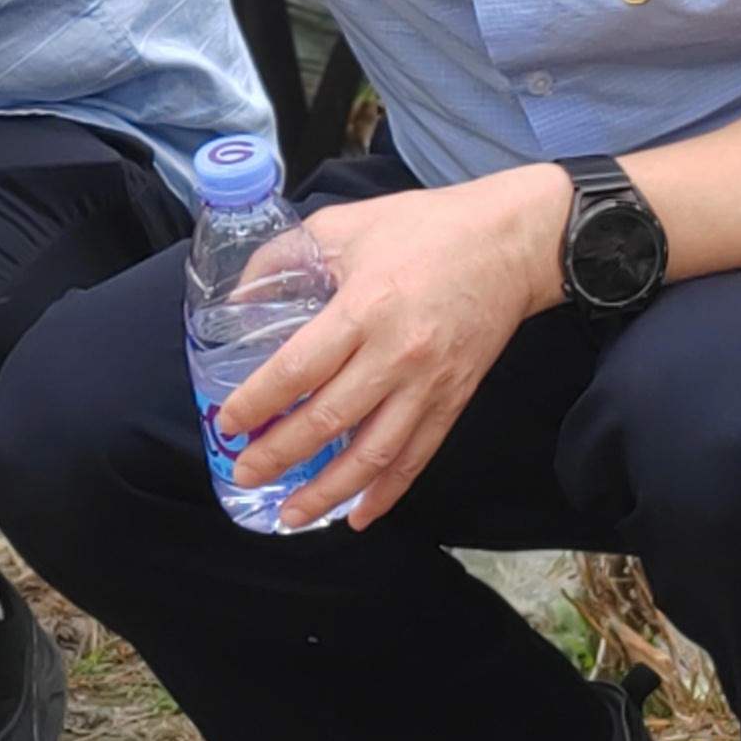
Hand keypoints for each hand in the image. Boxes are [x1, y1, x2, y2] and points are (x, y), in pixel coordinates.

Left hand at [215, 164, 563, 531]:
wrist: (511, 244)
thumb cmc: (427, 228)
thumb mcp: (345, 224)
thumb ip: (286, 256)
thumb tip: (239, 299)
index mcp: (365, 307)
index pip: (299, 368)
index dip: (258, 401)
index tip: (229, 421)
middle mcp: (396, 355)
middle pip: (328, 420)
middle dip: (278, 455)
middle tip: (244, 473)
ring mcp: (429, 385)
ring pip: (372, 455)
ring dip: (327, 491)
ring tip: (290, 515)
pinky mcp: (454, 401)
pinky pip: (416, 458)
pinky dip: (386, 492)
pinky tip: (359, 514)